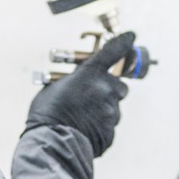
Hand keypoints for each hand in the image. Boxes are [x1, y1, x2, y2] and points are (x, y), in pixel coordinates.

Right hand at [24, 32, 134, 157]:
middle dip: (109, 90)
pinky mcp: (111, 131)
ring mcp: (111, 111)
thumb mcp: (54, 86)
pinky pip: (108, 126)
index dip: (124, 42)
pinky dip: (99, 127)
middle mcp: (106, 89)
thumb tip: (78, 82)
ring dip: (103, 110)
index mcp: (91, 73)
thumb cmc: (47, 112)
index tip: (131, 36)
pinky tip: (84, 130)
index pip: (114, 50)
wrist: (52, 142)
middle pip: (119, 86)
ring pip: (113, 108)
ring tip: (83, 118)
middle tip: (92, 97)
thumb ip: (73, 80)